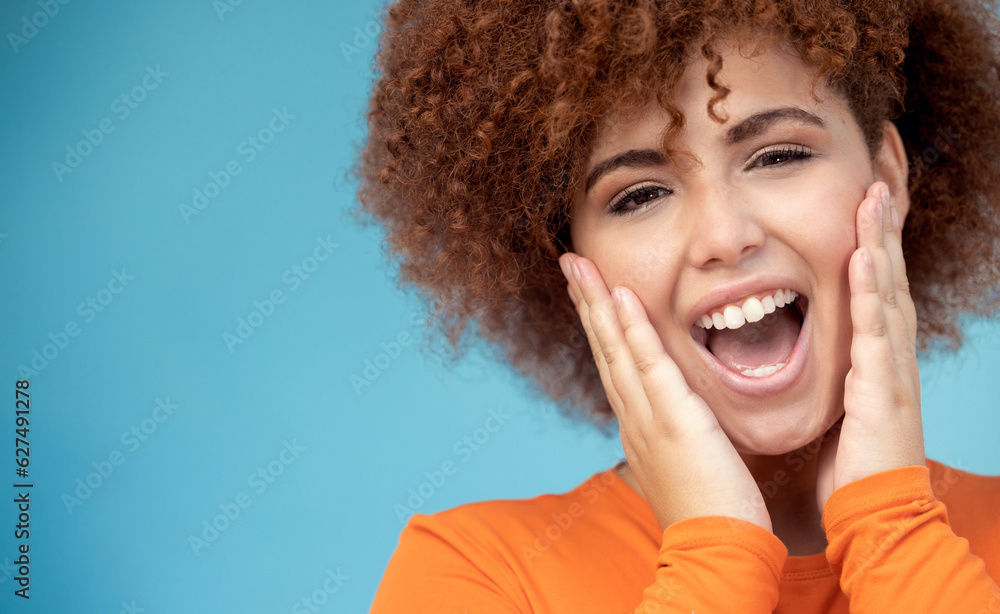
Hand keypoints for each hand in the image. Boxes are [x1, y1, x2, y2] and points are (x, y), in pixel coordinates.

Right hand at [559, 253, 771, 531]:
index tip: (589, 291)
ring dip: (598, 304)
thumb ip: (677, 433)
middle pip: (604, 349)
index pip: (614, 364)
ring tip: (581, 265)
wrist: (717, 552)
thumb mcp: (686, 463)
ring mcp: (649, 418)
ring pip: (616, 350)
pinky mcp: (674, 421)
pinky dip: (633, 331)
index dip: (600, 325)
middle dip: (586, 303)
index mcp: (640, 426)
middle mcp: (635, 418)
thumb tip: (679, 416)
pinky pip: (650, 366)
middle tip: (570, 262)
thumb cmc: (711, 512)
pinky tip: (622, 297)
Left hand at [815, 181, 925, 511]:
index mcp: (871, 359)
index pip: (871, 288)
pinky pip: (875, 330)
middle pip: (887, 276)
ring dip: (881, 242)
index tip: (862, 201)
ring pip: (886, 291)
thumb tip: (803, 360)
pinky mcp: (881, 388)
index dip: (870, 244)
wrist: (873, 517)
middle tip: (881, 176)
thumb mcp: (839, 410)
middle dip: (884, 227)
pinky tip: (866, 255)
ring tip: (875, 195)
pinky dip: (872, 290)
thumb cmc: (850, 469)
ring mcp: (889, 369)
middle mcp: (886, 356)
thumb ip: (831, 378)